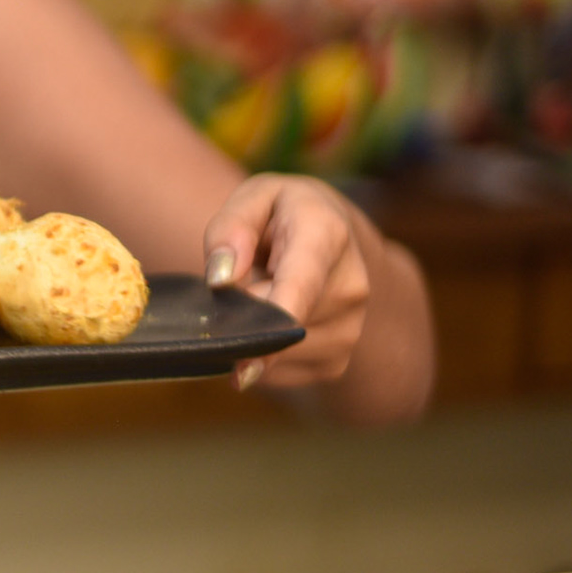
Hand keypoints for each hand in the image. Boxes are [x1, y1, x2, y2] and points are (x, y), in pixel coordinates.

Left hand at [202, 174, 374, 391]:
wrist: (331, 236)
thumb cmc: (281, 214)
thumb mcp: (252, 198)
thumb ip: (230, 229)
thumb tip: (221, 279)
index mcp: (327, 236)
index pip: (298, 288)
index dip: (268, 324)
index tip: (241, 360)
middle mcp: (350, 288)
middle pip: (277, 328)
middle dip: (239, 319)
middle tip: (232, 289)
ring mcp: (349, 330)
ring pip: (274, 356)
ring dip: (249, 338)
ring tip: (258, 299)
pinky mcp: (335, 362)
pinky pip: (277, 375)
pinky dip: (258, 358)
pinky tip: (266, 326)